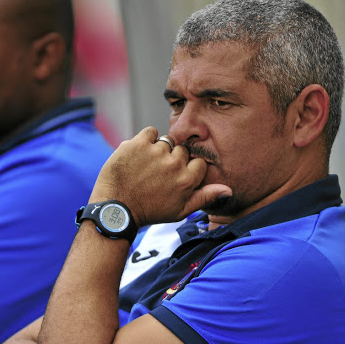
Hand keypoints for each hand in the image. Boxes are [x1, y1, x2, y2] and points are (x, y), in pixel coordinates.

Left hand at [89, 127, 231, 226]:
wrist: (116, 209)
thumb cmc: (150, 211)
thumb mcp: (180, 211)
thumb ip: (205, 197)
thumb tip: (228, 189)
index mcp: (187, 180)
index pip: (197, 161)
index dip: (186, 167)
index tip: (174, 176)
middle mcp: (174, 164)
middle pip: (182, 150)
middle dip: (172, 159)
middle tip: (157, 173)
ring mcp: (156, 152)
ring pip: (167, 141)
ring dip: (158, 150)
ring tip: (146, 166)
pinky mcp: (139, 143)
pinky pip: (151, 132)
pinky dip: (146, 140)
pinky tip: (139, 156)